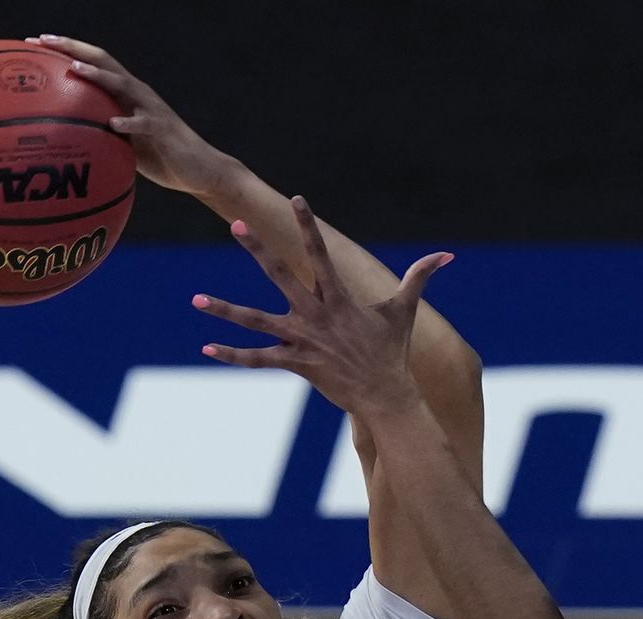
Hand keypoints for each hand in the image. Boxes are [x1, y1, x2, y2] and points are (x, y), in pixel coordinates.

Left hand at [29, 35, 235, 198]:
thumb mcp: (123, 144)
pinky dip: (128, 123)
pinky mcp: (163, 129)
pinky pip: (144, 124)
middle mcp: (136, 93)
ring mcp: (151, 108)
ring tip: (75, 69)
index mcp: (124, 94)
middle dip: (72, 48)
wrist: (198, 170)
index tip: (35, 43)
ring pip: (123, 85)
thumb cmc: (159, 157)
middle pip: (103, 61)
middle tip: (43, 41)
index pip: (92, 63)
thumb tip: (66, 139)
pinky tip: (112, 124)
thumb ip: (100, 133)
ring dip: (99, 76)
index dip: (65, 50)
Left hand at [195, 198, 450, 420]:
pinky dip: (232, 356)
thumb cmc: (393, 352)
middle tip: (236, 224)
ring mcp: (302, 339)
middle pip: (280, 274)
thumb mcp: (404, 311)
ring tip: (195, 299)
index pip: (320, 252)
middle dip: (258, 248)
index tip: (296, 199)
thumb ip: (419, 277)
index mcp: (338, 298)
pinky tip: (207, 349)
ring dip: (225, 310)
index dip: (308, 224)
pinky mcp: (295, 363)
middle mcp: (316, 315)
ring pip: (256, 321)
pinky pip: (258, 359)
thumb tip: (447, 255)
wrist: (385, 395)